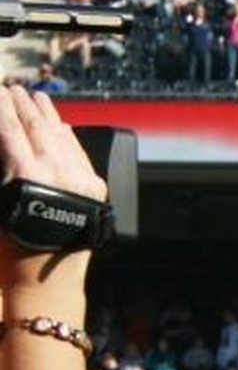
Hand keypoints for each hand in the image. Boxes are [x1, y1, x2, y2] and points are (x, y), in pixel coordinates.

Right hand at [0, 85, 108, 285]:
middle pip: (36, 126)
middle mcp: (57, 172)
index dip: (1, 107)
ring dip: (47, 113)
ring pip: (61, 135)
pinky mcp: (96, 188)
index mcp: (26, 174)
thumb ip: (1, 167)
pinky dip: (67, 136)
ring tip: (35, 97)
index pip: (10, 128)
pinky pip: (79, 153)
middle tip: (11, 88)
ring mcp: (81, 179)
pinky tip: (60, 124)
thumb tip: (4, 140)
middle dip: (22, 104)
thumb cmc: (10, 248)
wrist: (47, 281)